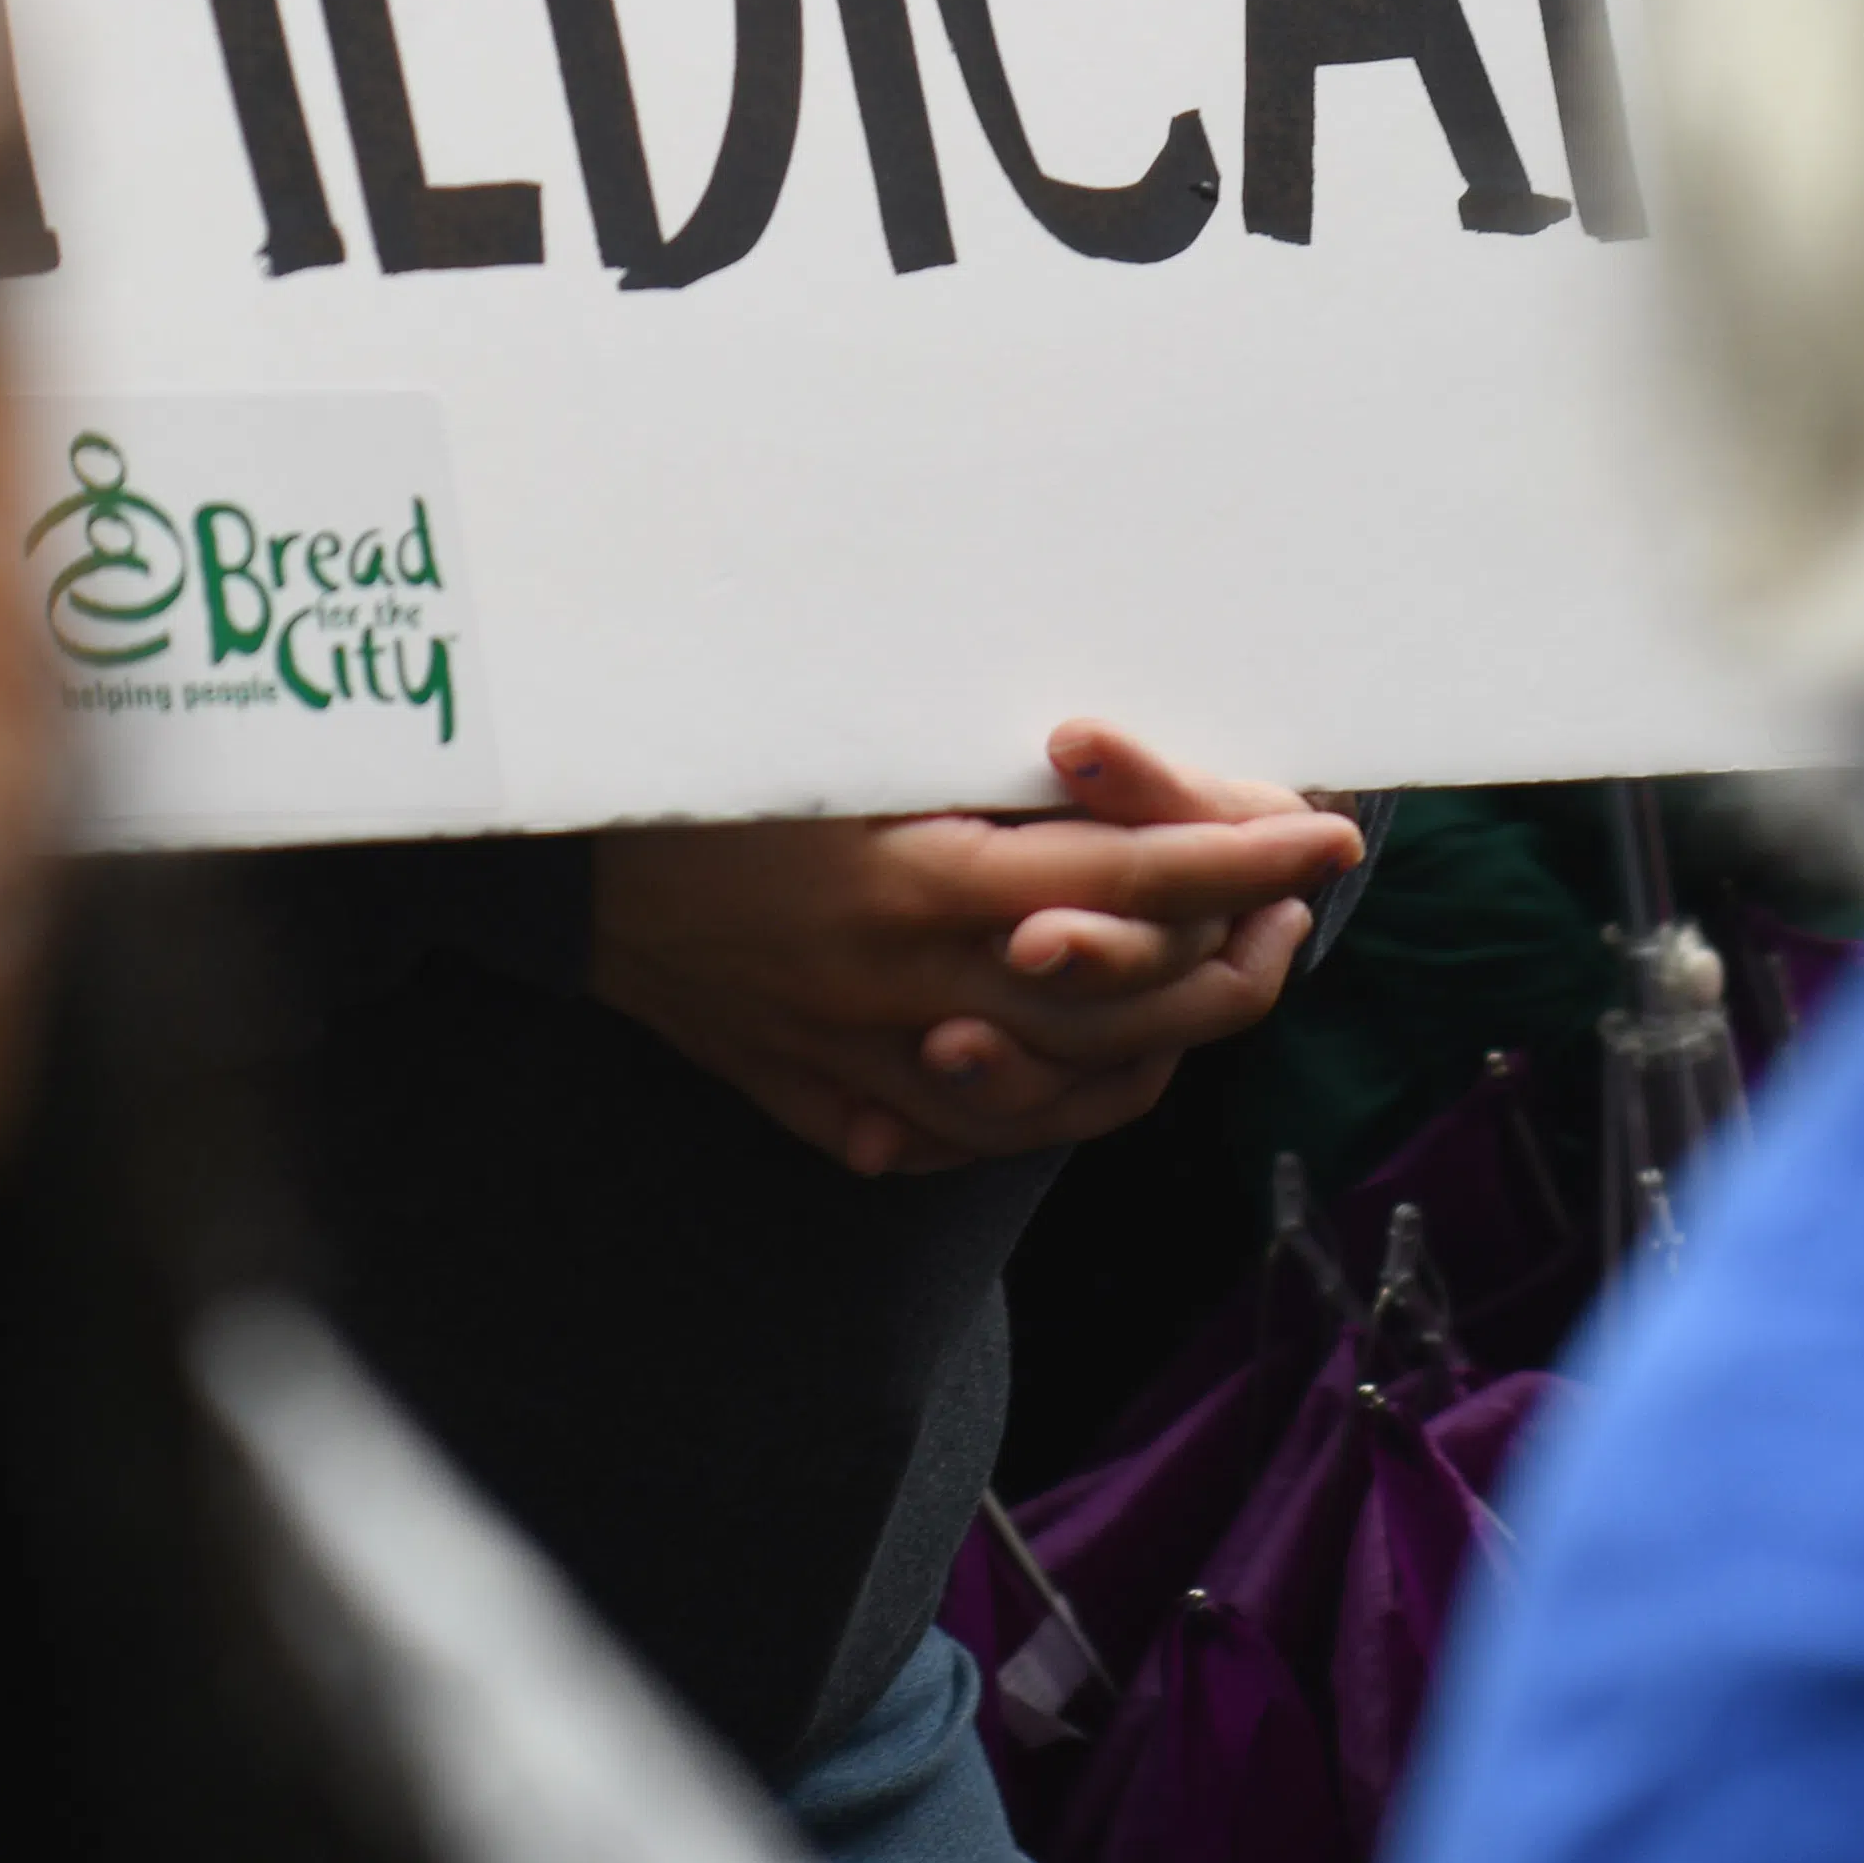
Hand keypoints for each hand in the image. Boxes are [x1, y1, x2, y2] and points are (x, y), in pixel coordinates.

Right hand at [587, 725, 1366, 1176]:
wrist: (533, 853)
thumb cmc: (689, 756)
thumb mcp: (839, 728)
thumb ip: (977, 766)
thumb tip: (1121, 770)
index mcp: (915, 884)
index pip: (1130, 883)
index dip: (1244, 854)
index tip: (1331, 827)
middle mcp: (904, 991)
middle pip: (1126, 1006)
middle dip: (1236, 947)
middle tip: (1291, 885)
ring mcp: (863, 1059)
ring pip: (1068, 1089)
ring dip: (1166, 1030)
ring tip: (1224, 959)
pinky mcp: (821, 1094)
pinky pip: (969, 1134)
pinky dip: (1052, 1103)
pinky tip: (1097, 1060)